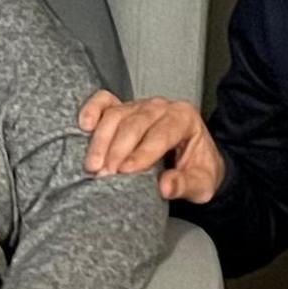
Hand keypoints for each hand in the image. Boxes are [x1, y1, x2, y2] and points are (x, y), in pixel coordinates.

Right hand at [80, 92, 223, 203]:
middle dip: (117, 151)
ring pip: (116, 115)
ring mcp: (140, 105)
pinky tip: (85, 126)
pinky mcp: (124, 109)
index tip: (125, 172)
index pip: (161, 134)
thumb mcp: (202, 184)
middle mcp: (161, 107)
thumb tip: (165, 187)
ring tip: (94, 166)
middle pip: (134, 123)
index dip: (142, 153)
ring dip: (101, 141)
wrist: (194, 160)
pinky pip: (105, 102)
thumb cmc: (198, 170)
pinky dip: (93, 110)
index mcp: (185, 118)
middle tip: (105, 176)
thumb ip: (186, 185)